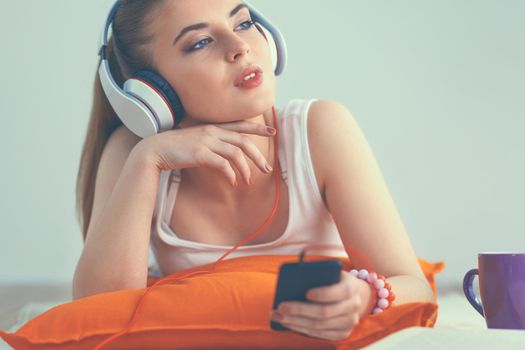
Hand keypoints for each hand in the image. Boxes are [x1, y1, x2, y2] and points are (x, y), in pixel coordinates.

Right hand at [134, 120, 275, 185]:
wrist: (154, 150)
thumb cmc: (176, 148)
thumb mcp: (197, 140)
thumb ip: (213, 143)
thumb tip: (227, 156)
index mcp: (213, 127)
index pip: (241, 124)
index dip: (258, 127)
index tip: (273, 130)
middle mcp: (212, 131)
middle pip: (244, 140)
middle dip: (258, 155)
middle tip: (267, 168)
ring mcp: (206, 141)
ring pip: (236, 153)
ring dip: (245, 169)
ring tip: (248, 181)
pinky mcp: (200, 154)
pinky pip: (222, 164)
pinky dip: (230, 174)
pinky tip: (232, 182)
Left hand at [270, 271, 372, 340]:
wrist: (354, 295)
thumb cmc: (334, 280)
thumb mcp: (330, 272)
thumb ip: (317, 274)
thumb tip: (294, 280)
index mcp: (352, 287)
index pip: (340, 291)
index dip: (324, 294)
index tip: (307, 293)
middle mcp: (353, 306)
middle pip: (325, 312)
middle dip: (300, 310)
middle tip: (281, 306)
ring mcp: (349, 322)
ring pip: (319, 326)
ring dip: (296, 322)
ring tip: (278, 316)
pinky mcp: (342, 333)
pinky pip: (320, 334)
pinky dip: (302, 329)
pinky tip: (287, 323)